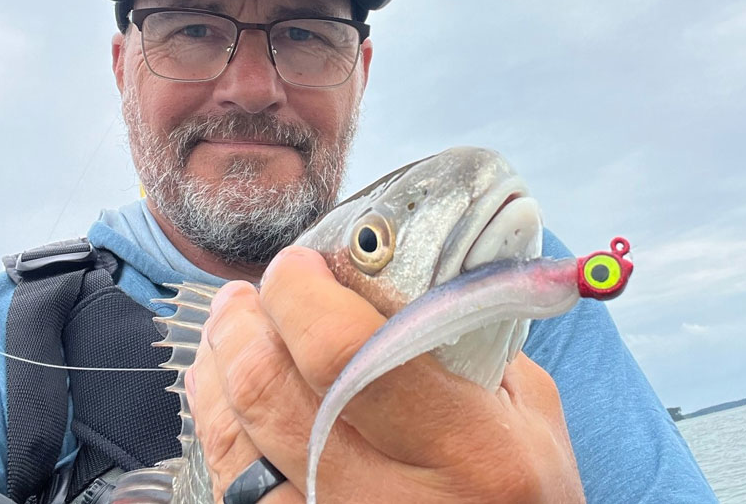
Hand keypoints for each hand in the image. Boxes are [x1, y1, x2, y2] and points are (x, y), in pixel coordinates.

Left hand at [186, 245, 584, 503]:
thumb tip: (388, 278)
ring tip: (230, 328)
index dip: (300, 293)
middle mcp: (391, 500)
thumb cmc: (524, 495)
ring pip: (233, 438)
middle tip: (249, 293)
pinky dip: (217, 423)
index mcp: (466, 449)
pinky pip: (231, 482)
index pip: (344, 350)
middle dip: (242, 322)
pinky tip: (224, 393)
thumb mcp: (528, 411)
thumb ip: (463, 340)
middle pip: (269, 389)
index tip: (298, 265)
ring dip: (217, 365)